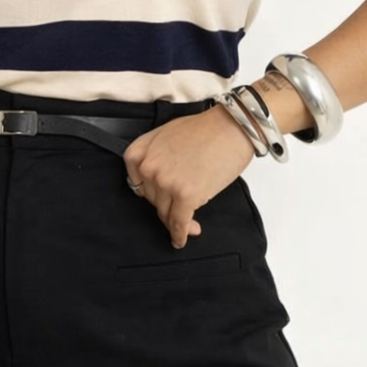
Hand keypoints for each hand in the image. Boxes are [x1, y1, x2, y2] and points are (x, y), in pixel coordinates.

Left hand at [123, 104, 256, 248]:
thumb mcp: (168, 135)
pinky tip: (182, 239)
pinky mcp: (185, 196)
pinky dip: (180, 234)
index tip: (158, 197)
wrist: (231, 127)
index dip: (149, 191)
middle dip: (167, 205)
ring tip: (191, 224)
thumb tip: (161, 182)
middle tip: (182, 207)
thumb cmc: (206, 128)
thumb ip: (157, 156)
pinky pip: (179, 223)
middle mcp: (149, 166)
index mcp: (142, 150)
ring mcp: (166, 182)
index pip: (135, 180)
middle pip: (152, 199)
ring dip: (177, 222)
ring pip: (165, 213)